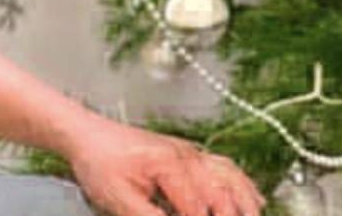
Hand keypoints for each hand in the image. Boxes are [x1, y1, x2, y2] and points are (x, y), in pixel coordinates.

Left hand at [65, 118, 264, 215]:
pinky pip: (225, 167)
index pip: (197, 209)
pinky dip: (243, 184)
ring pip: (230, 178)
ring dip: (246, 202)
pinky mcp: (189, 154)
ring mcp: (190, 153)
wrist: (87, 135)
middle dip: (233, 214)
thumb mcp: (118, 199)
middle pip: (222, 192)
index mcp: (170, 166)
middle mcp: (187, 156)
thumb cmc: (99, 162)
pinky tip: (254, 198)